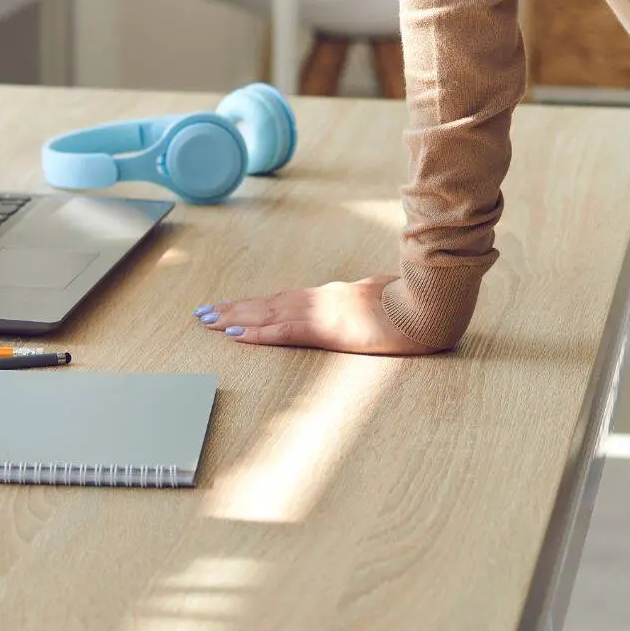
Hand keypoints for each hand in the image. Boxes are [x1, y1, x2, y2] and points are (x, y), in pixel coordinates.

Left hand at [193, 274, 435, 355]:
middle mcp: (322, 300)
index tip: (232, 307)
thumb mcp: (386, 300)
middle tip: (203, 313)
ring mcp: (323, 312)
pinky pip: (284, 331)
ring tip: (208, 321)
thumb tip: (372, 301)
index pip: (286, 299)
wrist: (426, 308)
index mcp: (335, 296)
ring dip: (235, 318)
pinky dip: (257, 332)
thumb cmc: (412, 304)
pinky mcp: (326, 329)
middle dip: (235, 309)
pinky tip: (237, 334)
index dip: (257, 303)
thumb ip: (371, 300)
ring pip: (268, 313)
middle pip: (269, 303)